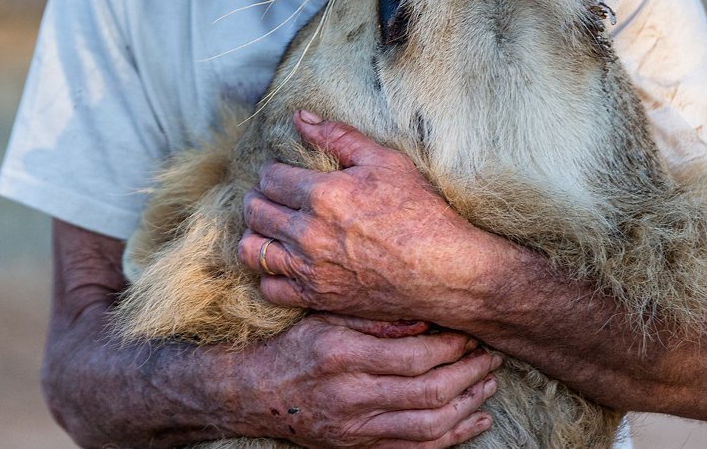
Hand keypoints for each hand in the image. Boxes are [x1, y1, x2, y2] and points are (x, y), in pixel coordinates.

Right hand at [228, 312, 499, 446]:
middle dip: (468, 374)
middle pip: (428, 392)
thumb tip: (425, 315)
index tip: (472, 331)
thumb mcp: (326, 315)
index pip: (413, 355)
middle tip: (491, 356)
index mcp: (343, 354)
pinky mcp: (360, 448)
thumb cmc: (296, 344)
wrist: (258, 393)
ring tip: (489, 384)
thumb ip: (374, 315)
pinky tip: (475, 421)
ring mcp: (356, 428)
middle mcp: (351, 394)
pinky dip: (453, 437)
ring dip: (467, 405)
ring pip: (429, 426)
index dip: (451, 346)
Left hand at [240, 111, 490, 322]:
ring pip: (251, 250)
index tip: (283, 173)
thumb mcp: (384, 160)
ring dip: (257, 234)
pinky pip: (269, 288)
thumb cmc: (419, 211)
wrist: (443, 270)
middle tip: (274, 196)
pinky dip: (270, 274)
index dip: (273, 171)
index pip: (269, 178)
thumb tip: (300, 117)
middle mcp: (307, 233)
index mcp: (322, 194)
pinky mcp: (317, 298)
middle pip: (255, 211)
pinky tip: (286, 261)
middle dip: (259, 198)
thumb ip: (338, 136)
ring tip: (272, 227)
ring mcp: (309, 269)